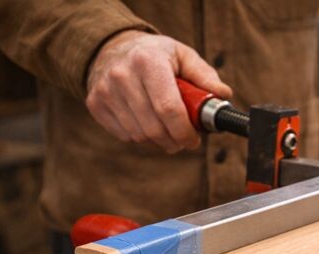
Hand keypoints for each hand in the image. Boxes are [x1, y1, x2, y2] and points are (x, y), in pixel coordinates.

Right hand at [86, 30, 232, 152]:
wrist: (112, 48)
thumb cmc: (156, 55)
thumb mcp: (184, 56)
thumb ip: (205, 77)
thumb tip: (223, 96)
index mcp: (148, 61)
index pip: (168, 108)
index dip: (184, 131)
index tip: (194, 139)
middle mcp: (122, 75)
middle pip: (154, 128)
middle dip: (175, 141)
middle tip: (185, 140)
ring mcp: (105, 91)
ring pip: (140, 136)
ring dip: (160, 142)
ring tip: (169, 131)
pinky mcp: (96, 104)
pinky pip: (125, 136)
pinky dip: (142, 138)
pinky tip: (149, 124)